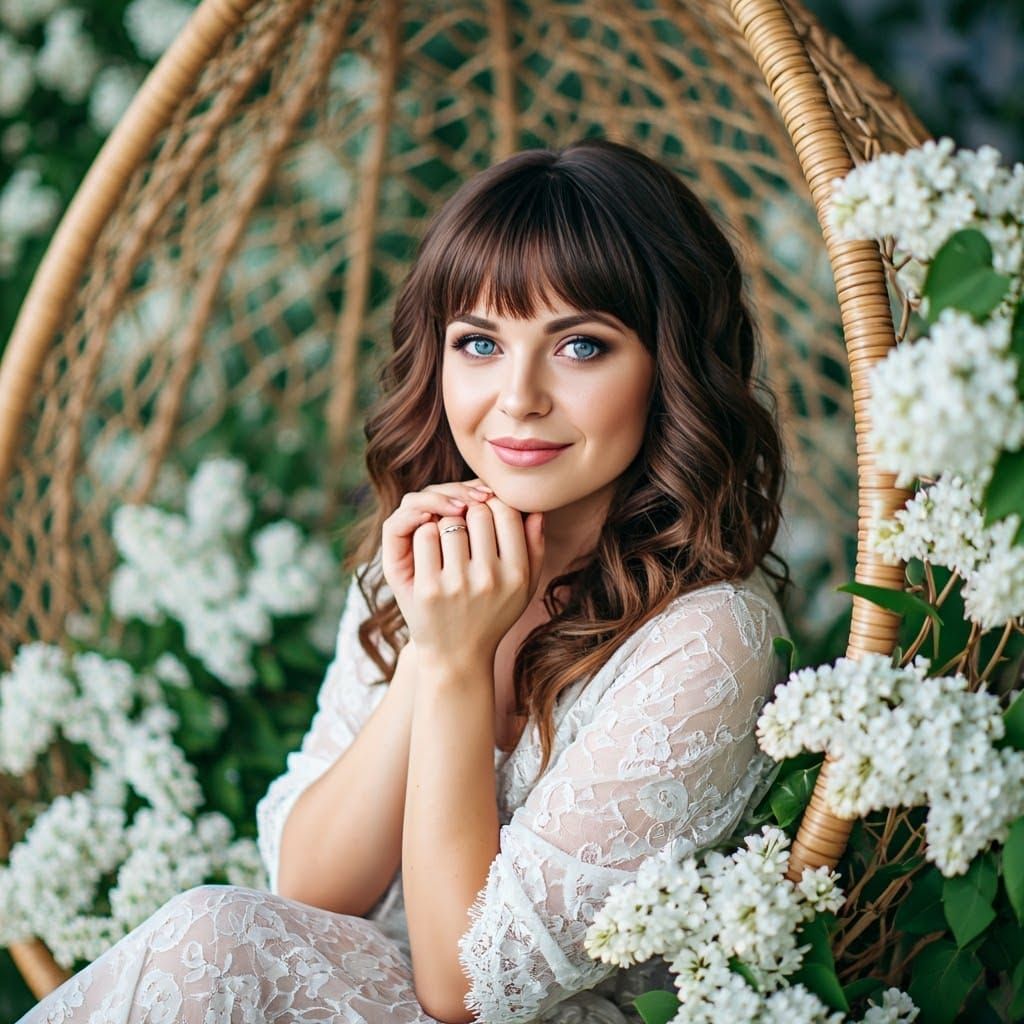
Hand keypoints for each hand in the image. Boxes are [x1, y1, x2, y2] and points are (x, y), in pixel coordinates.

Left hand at [381, 480, 543, 663]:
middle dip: (468, 511)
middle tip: (463, 521)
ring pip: (449, 521)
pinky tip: (430, 547)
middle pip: (477, 512)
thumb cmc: (492, 615)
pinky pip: (425, 536)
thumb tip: (536, 511)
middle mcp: (489, 578)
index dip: (493, 504)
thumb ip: (535, 548)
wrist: (457, 657)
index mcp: (516, 574)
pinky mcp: (427, 589)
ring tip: (446, 536)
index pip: (506, 512)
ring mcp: (456, 584)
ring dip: (444, 522)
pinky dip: (425, 534)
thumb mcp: (524, 588)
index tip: (484, 511)